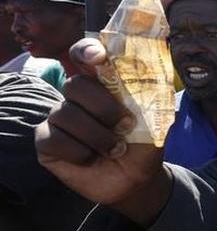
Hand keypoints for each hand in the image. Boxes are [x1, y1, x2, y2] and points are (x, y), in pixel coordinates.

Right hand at [35, 38, 169, 225]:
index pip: (84, 55)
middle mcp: (77, 97)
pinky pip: (54, 139)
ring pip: (66, 114)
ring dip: (97, 136)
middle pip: (75, 85)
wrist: (137, 179)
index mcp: (102, 83)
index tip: (98, 58)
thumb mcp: (156, 119)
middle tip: (125, 125)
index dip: (87, 51)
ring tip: (116, 149)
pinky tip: (92, 159)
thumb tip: (156, 75)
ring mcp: (59, 118)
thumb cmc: (144, 144)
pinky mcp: (47, 142)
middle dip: (103, 107)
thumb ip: (152, 97)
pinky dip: (78, 152)